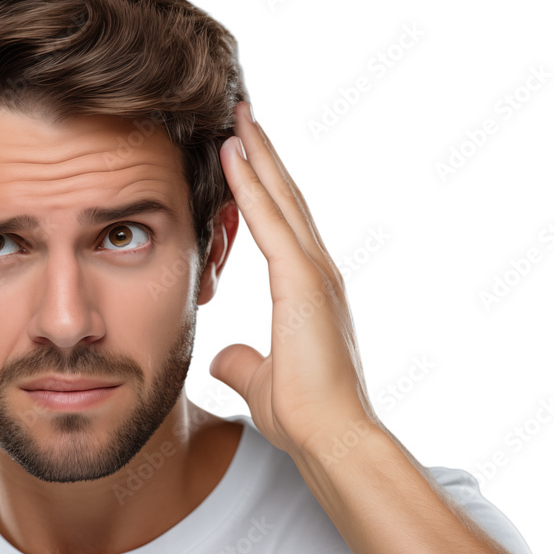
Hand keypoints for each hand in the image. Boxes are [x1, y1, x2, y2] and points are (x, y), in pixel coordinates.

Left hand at [208, 101, 377, 457]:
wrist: (329, 438)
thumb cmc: (303, 415)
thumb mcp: (259, 379)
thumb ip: (242, 361)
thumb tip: (224, 356)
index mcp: (308, 289)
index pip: (282, 224)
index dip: (263, 186)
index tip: (244, 152)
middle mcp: (317, 271)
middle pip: (286, 198)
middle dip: (264, 154)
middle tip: (244, 114)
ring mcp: (315, 272)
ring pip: (282, 198)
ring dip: (259, 154)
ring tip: (238, 115)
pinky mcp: (304, 281)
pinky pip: (271, 221)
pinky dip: (252, 185)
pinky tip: (234, 153)